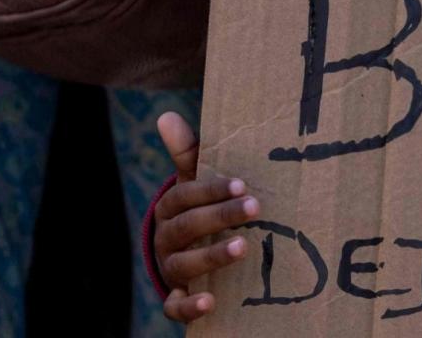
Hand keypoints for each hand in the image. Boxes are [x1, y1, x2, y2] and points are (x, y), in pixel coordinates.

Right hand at [154, 112, 259, 322]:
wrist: (183, 253)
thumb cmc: (197, 209)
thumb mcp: (193, 182)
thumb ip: (188, 153)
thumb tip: (166, 115)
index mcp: (171, 208)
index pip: (185, 195)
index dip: (211, 190)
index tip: (241, 184)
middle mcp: (167, 238)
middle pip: (188, 226)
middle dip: (221, 216)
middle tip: (255, 207)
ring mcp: (170, 268)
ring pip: (184, 264)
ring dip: (212, 256)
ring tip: (242, 248)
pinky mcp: (176, 297)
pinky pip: (174, 306)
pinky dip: (188, 305)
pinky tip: (209, 301)